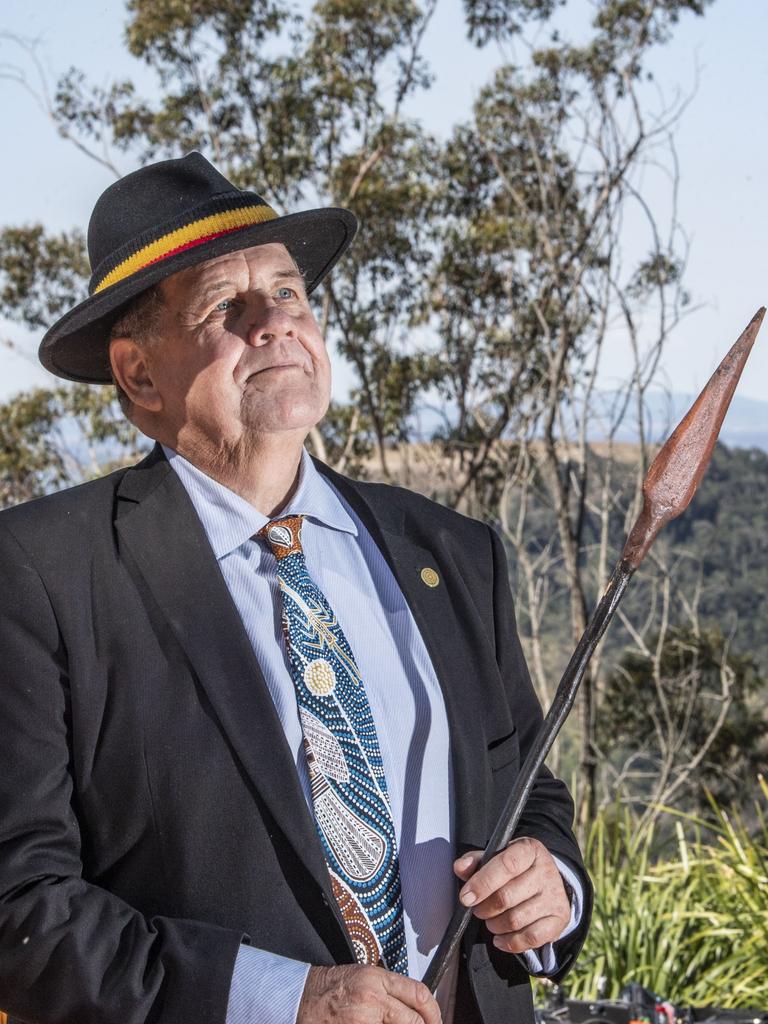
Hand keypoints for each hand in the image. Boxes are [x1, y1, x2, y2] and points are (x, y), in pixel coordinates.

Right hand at [297, 964, 441, 1023]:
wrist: (301, 999)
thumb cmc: (331, 988)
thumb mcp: (365, 977)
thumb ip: (390, 991)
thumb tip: (416, 1010)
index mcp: (377, 978)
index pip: (418, 994)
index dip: (433, 1012)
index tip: (435, 1021)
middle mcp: (373, 999)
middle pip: (413, 1021)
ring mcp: (364, 1021)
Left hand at [454, 836, 570, 953]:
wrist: (547, 882)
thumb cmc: (515, 869)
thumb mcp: (497, 857)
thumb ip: (476, 861)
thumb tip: (460, 867)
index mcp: (529, 850)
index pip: (506, 865)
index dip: (482, 883)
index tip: (466, 898)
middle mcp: (546, 871)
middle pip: (507, 896)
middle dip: (485, 908)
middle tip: (478, 910)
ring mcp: (555, 896)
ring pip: (516, 919)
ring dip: (495, 925)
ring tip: (490, 921)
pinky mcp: (560, 918)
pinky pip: (531, 938)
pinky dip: (510, 943)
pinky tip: (500, 938)